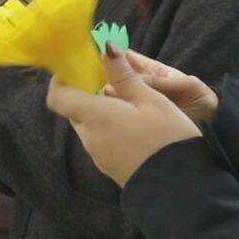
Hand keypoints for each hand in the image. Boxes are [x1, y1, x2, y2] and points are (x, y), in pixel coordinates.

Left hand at [45, 45, 202, 186]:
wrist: (181, 188)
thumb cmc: (167, 138)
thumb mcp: (150, 100)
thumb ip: (124, 76)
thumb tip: (106, 50)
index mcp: (94, 117)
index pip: (57, 98)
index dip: (61, 80)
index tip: (77, 68)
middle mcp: (89, 137)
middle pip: (75, 110)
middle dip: (87, 93)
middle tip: (112, 80)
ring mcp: (98, 155)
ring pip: (89, 126)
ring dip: (100, 111)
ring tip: (130, 102)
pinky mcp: (109, 167)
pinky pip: (101, 141)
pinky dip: (109, 128)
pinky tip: (135, 125)